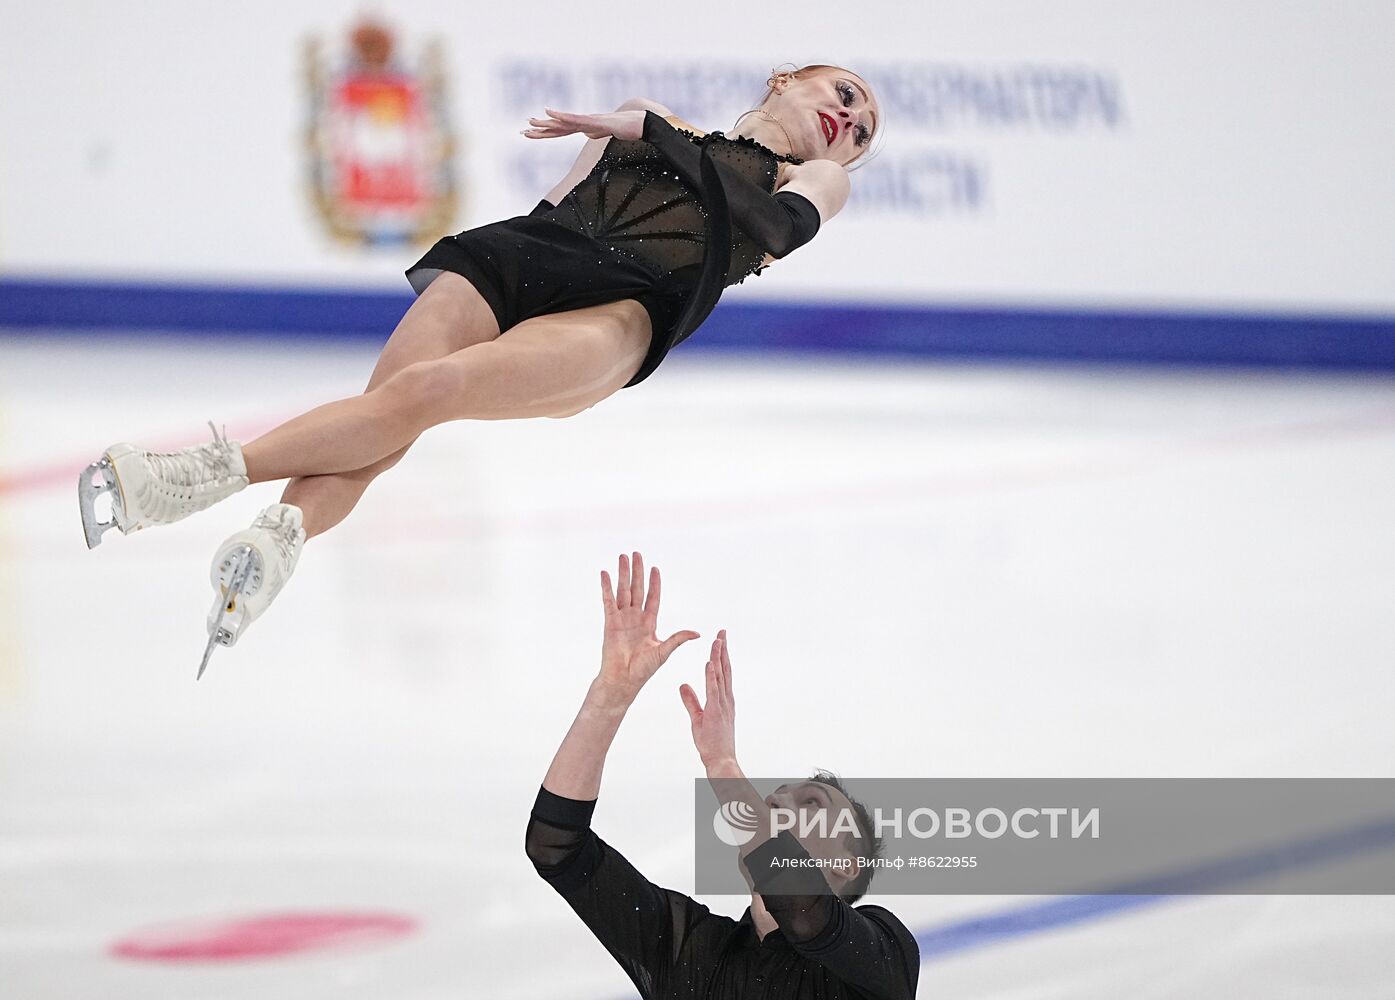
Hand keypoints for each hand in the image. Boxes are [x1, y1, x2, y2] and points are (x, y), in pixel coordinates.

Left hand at [523, 107, 645, 141]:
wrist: (642, 122)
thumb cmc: (629, 127)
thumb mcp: (608, 134)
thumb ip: (596, 132)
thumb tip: (588, 134)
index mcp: (586, 128)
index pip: (562, 132)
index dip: (546, 132)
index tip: (531, 132)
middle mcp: (584, 123)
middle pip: (559, 127)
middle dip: (540, 129)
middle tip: (523, 130)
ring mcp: (589, 121)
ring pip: (564, 123)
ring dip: (547, 123)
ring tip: (531, 122)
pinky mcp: (595, 120)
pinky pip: (576, 120)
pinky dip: (562, 117)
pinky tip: (551, 114)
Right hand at [598, 552, 698, 701]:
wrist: (624, 680)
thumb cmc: (643, 670)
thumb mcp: (664, 651)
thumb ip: (678, 639)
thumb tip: (698, 633)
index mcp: (649, 623)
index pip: (653, 597)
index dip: (654, 583)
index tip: (655, 568)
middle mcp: (635, 618)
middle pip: (637, 589)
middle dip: (637, 571)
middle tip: (636, 553)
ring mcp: (622, 619)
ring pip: (623, 591)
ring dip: (623, 574)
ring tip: (623, 556)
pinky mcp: (610, 623)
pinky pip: (608, 601)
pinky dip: (606, 587)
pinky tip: (605, 574)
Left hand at [680, 630, 737, 769]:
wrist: (720, 759)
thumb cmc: (711, 741)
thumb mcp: (698, 717)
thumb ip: (691, 700)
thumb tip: (682, 685)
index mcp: (723, 698)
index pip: (722, 672)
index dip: (721, 655)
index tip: (719, 640)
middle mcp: (725, 698)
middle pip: (725, 668)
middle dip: (723, 649)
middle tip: (722, 632)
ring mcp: (722, 704)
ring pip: (721, 675)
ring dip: (719, 657)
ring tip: (717, 640)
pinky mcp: (715, 711)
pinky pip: (713, 690)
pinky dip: (711, 676)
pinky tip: (709, 663)